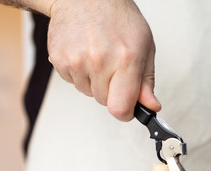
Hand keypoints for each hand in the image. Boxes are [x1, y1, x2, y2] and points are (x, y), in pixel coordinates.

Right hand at [47, 0, 161, 120]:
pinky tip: (83, 52)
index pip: (121, 109)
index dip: (126, 112)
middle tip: (113, 65)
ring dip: (94, 81)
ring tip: (97, 54)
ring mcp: (77, 61)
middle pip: (105, 102)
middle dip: (111, 90)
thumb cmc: (117, 17)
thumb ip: (146, 80)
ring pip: (88, 92)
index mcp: (126, 58)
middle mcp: (100, 61)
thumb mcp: (144, 45)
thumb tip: (151, 106)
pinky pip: (72, 82)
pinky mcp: (59, 60)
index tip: (128, 106)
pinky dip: (79, 73)